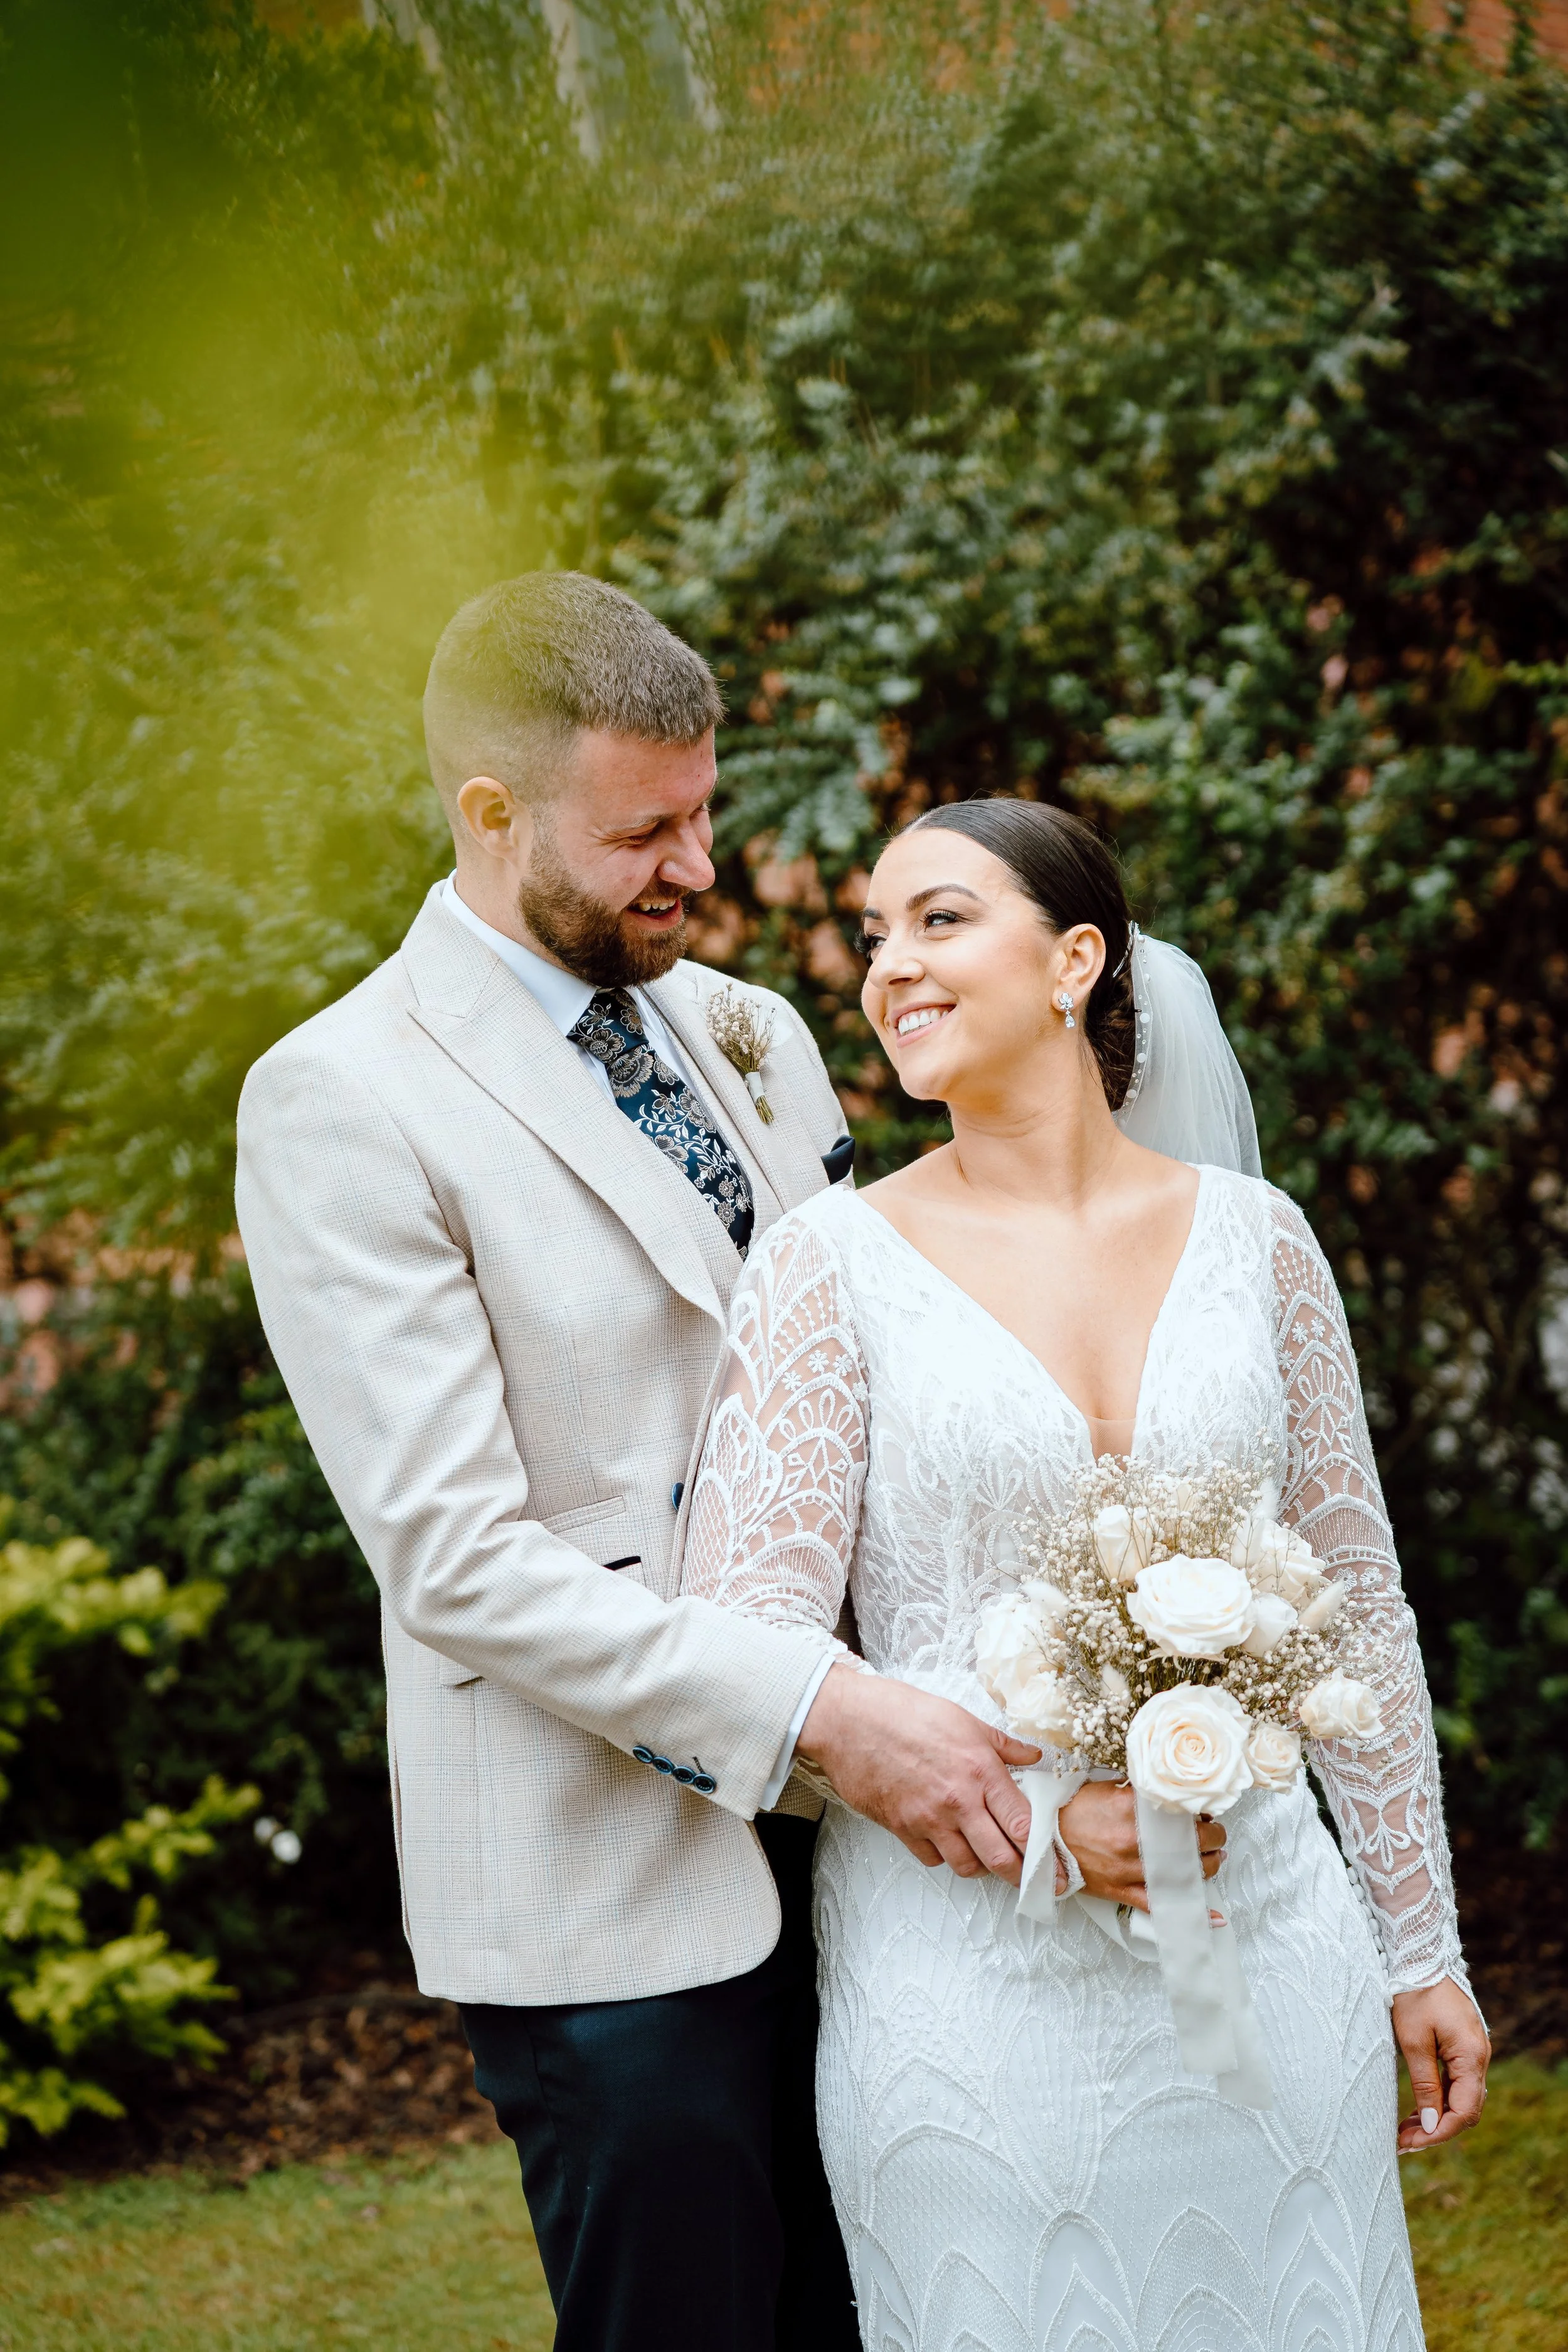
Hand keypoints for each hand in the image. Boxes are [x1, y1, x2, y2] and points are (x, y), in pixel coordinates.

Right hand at [797, 1663, 1040, 1882]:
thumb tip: (1035, 1756)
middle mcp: (958, 1801)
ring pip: (967, 1866)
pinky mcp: (902, 1829)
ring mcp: (928, 1819)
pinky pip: (932, 1859)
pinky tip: (948, 1840)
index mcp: (980, 1771)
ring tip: (987, 1855)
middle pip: (1001, 1858)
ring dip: (982, 1866)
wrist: (849, 1720)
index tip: (1059, 1871)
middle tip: (1033, 1883)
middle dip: (1022, 1876)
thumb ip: (1003, 1745)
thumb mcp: (963, 1719)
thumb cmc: (903, 1712)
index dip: (1045, 1855)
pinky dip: (944, 1856)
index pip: (1023, 1825)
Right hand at [1057, 1782, 1225, 1911]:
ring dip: (1207, 1867)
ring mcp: (1129, 1869)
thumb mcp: (1107, 1788)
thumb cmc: (1074, 1810)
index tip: (1204, 1811)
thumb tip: (1171, 1797)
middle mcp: (1134, 1840)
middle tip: (1215, 1834)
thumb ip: (1140, 1793)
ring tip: (1213, 1859)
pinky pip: (1160, 1905)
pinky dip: (1189, 1911)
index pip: (1182, 1810)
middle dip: (1212, 1837)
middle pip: (1192, 1842)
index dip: (1200, 1811)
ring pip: (1184, 1873)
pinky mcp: (1123, 1890)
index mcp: (1131, 1809)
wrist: (1044, 1836)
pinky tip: (1213, 1917)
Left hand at [1392, 1978, 1489, 2152]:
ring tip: (1404, 2129)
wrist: (1421, 1955)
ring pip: (1459, 2096)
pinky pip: (1455, 2081)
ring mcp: (1471, 2051)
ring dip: (1435, 2114)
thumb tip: (1430, 2123)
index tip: (1411, 2143)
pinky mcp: (1461, 2045)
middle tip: (1403, 2141)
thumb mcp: (1413, 2040)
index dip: (1439, 2132)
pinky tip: (1417, 2107)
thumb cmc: (1414, 1993)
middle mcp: (1478, 2056)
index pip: (1464, 2111)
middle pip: (1464, 2108)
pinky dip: (1438, 2097)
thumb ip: (1424, 2083)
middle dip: (1435, 2128)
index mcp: (1471, 2056)